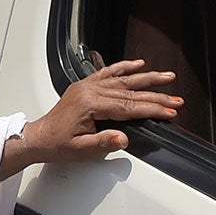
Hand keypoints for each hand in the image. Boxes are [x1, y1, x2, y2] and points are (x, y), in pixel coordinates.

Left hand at [0, 59, 180, 178]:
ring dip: (147, 77)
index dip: (152, 109)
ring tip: (167, 76)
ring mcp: (87, 86)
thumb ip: (102, 144)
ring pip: (123, 79)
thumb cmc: (57, 145)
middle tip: (177, 100)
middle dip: (157, 96)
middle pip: (130, 92)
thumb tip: (123, 139)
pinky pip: (107, 72)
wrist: (38, 138)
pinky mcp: (85, 86)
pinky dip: (123, 67)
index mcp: (89, 105)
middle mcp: (89, 91)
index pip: (128, 107)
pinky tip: (138, 63)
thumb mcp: (80, 150)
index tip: (170, 111)